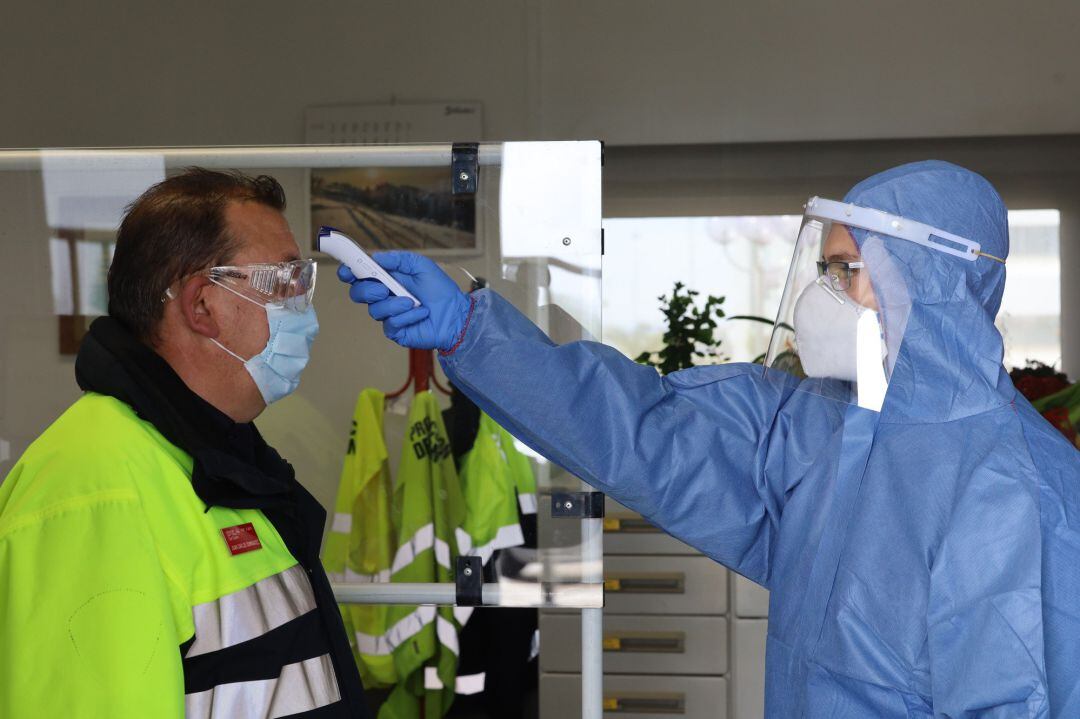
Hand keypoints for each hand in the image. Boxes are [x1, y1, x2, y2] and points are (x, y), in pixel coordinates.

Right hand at [337, 251, 470, 350]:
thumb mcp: (421, 266)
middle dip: (367, 290)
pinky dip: (407, 317)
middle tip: (383, 289)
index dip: (349, 272)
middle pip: (358, 293)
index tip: (347, 271)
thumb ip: (399, 259)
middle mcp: (384, 297)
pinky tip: (420, 314)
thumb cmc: (441, 291)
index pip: (360, 276)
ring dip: (393, 305)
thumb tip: (376, 257)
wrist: (456, 314)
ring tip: (412, 302)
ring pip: (374, 310)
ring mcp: (388, 315)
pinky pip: (390, 323)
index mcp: (387, 279)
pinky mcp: (395, 331)